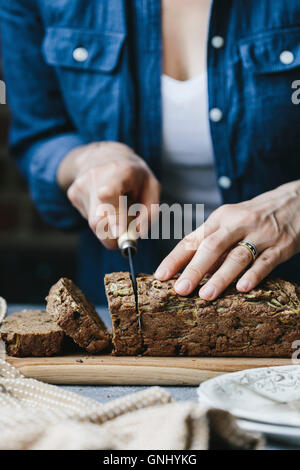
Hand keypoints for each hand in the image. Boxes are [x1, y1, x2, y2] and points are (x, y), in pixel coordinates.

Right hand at [58, 141, 160, 248]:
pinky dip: (101, 218)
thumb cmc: (133, 175)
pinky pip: (90, 217)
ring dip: (109, 225)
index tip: (118, 232)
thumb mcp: (151, 187)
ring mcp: (80, 186)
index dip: (115, 215)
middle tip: (124, 238)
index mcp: (120, 170)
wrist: (104, 155)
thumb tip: (138, 233)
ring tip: (117, 206)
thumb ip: (150, 212)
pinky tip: (104, 203)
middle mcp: (95, 176)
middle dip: (111, 236)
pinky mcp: (73, 194)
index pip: (111, 194)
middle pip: (97, 218)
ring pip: (94, 222)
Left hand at [155, 181, 299, 298]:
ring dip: (221, 276)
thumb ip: (211, 243)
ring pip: (237, 256)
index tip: (160, 275)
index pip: (193, 239)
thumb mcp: (230, 221)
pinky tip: (242, 288)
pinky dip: (254, 275)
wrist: (294, 201)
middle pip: (212, 246)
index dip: (175, 258)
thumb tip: (187, 270)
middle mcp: (237, 224)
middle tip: (180, 289)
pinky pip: (265, 262)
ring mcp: (260, 235)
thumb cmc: (253, 216)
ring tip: (206, 295)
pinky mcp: (281, 246)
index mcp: (220, 218)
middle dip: (194, 269)